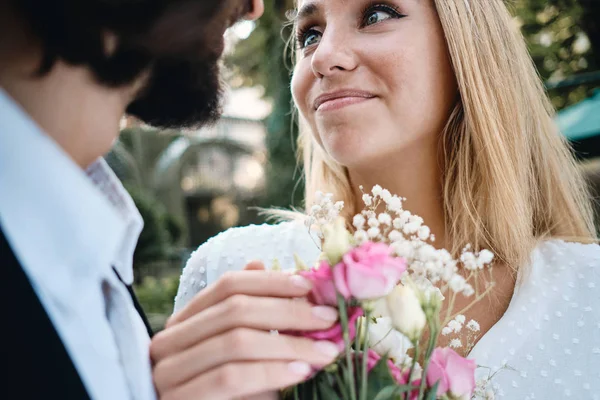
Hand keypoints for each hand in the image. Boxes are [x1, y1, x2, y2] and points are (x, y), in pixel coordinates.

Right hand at [151, 262, 339, 399]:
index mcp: (183, 320)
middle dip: (288, 312)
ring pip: (236, 342)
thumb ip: (252, 312)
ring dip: (289, 344)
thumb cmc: (231, 392)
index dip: (271, 281)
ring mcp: (169, 372)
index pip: (228, 285)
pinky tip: (301, 372)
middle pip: (234, 310)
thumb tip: (262, 263)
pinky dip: (271, 371)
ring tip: (324, 351)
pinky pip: (232, 377)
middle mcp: (168, 341)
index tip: (310, 287)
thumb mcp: (244, 348)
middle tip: (328, 319)